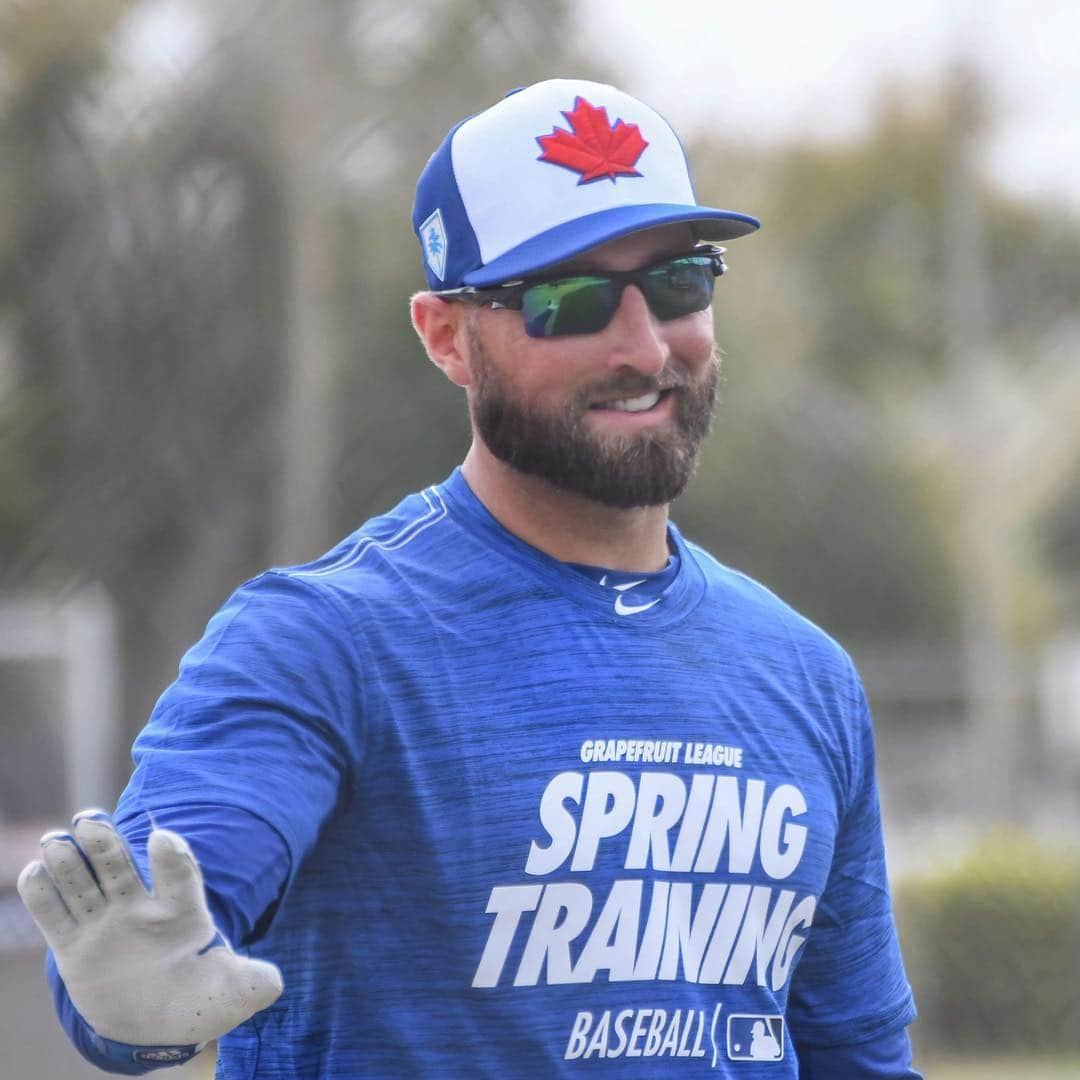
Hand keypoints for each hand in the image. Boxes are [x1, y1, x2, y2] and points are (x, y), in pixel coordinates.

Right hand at [17, 810, 282, 1048]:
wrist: (158, 1024)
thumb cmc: (198, 1000)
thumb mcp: (230, 994)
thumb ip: (250, 984)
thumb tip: (274, 983)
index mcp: (183, 914)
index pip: (179, 877)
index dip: (172, 857)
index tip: (163, 837)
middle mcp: (141, 911)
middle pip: (121, 868)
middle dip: (106, 843)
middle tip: (91, 819)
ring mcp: (106, 925)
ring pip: (84, 884)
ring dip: (69, 861)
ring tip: (57, 839)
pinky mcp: (75, 947)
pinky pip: (55, 916)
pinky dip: (42, 894)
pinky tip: (35, 871)